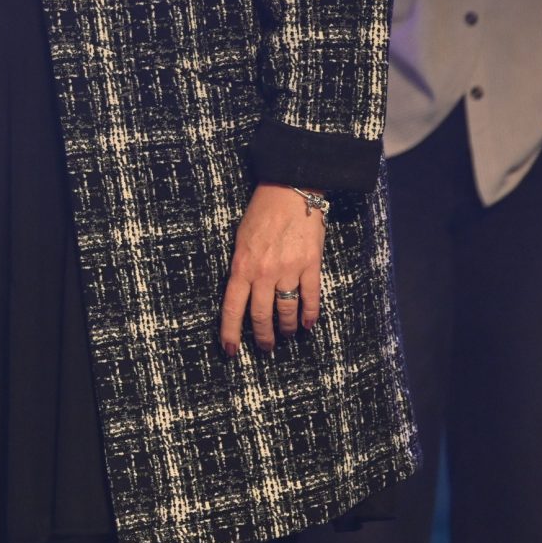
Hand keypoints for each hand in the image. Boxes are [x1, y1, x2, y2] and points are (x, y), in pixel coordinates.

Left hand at [218, 184, 325, 353]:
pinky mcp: (311, 266)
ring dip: (287, 329)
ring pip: (286, 311)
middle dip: (263, 337)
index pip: (232, 307)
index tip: (231, 351)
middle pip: (261, 316)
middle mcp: (263, 273)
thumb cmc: (261, 213)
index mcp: (241, 266)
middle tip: (266, 348)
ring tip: (287, 335)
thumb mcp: (240, 240)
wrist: (289, 191)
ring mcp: (288, 270)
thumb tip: (241, 294)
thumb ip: (240, 267)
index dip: (230, 333)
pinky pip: (310, 298)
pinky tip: (309, 325)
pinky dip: (310, 315)